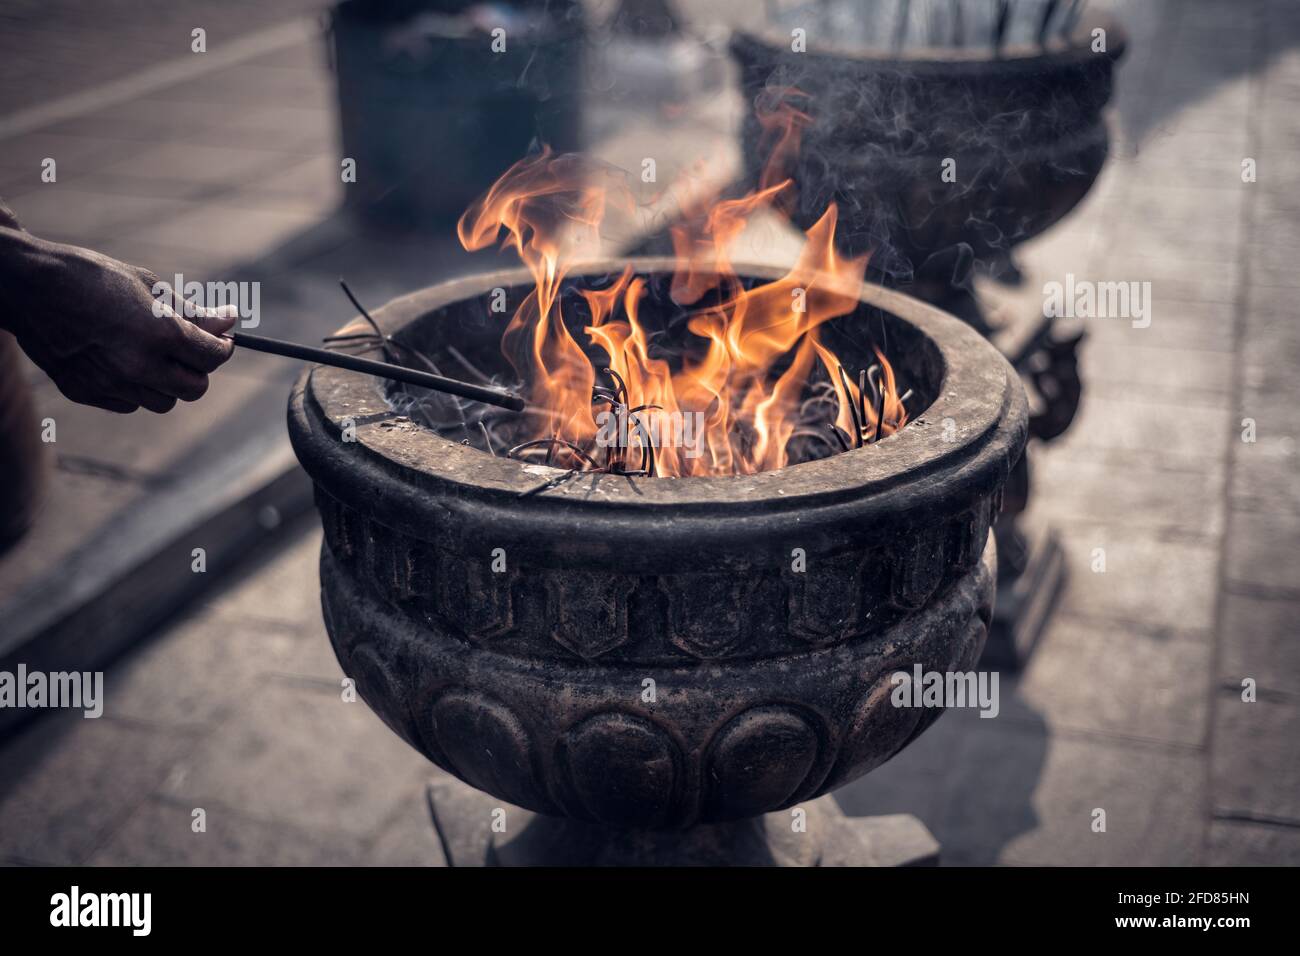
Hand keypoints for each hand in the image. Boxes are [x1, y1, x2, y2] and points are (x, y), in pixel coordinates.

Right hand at [0, 235, 235, 412]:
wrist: (28, 286)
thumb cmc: (90, 277)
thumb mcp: (147, 286)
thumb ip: (190, 312)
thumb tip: (228, 322)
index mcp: (158, 334)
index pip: (212, 357)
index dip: (223, 346)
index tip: (221, 337)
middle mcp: (137, 366)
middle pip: (194, 389)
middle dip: (199, 370)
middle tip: (191, 349)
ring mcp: (110, 384)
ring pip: (163, 401)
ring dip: (168, 382)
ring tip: (153, 353)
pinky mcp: (86, 392)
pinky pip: (129, 403)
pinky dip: (136, 389)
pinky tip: (123, 361)